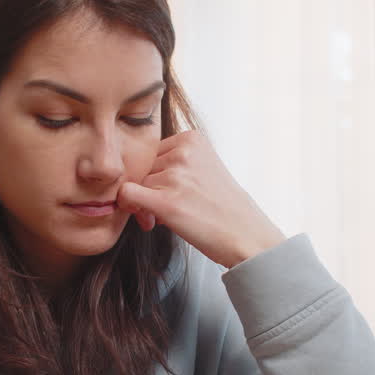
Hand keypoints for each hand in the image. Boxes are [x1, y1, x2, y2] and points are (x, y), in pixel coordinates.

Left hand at [116, 131, 285, 267]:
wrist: (247, 235)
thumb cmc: (225, 208)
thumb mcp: (204, 169)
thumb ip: (174, 163)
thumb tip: (135, 176)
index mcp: (192, 139)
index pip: (152, 152)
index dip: (154, 175)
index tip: (164, 193)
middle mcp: (183, 152)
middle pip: (142, 167)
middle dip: (148, 190)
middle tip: (162, 211)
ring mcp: (175, 176)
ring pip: (135, 183)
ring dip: (143, 203)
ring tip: (164, 218)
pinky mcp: (167, 202)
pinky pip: (127, 195)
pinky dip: (129, 207)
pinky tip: (148, 221)